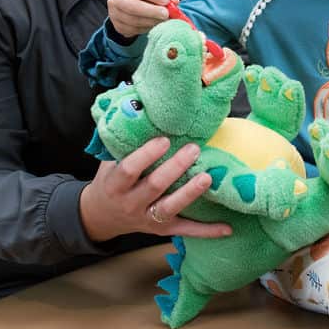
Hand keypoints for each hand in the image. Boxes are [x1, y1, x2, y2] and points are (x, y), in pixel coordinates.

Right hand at [79, 136, 230, 241]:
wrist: (101, 216)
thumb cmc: (110, 180)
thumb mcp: (108, 161)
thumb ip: (122, 140)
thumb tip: (131, 97)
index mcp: (114, 184)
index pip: (128, 170)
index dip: (146, 155)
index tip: (163, 139)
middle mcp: (130, 203)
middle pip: (153, 186)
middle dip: (174, 168)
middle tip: (193, 149)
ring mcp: (147, 218)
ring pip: (169, 207)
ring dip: (189, 193)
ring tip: (208, 177)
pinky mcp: (162, 229)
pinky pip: (186, 230)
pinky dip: (207, 231)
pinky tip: (228, 228)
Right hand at [107, 0, 177, 37]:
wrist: (129, 7)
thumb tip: (174, 1)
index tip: (166, 0)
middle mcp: (115, 0)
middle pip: (133, 7)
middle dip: (152, 11)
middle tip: (166, 14)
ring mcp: (115, 15)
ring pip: (135, 21)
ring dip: (152, 21)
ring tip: (164, 19)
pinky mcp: (119, 28)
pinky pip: (135, 30)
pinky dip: (148, 28)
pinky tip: (155, 24)